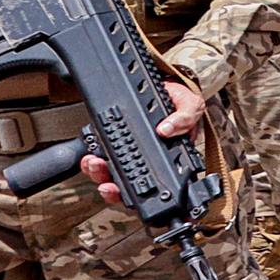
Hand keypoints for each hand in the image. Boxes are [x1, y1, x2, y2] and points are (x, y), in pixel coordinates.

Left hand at [81, 77, 208, 209]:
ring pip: (111, 174)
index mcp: (168, 158)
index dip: (142, 196)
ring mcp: (128, 151)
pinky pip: (99, 154)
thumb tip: (165, 131)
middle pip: (129, 185)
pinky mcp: (112, 139)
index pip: (156, 185)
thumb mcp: (190, 105)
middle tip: (107, 185)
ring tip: (95, 164)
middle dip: (112, 189)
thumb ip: (184, 118)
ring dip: (98, 173)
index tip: (129, 195)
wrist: (163, 83)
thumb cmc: (179, 100)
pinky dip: (91, 156)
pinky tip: (90, 153)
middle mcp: (147, 159)